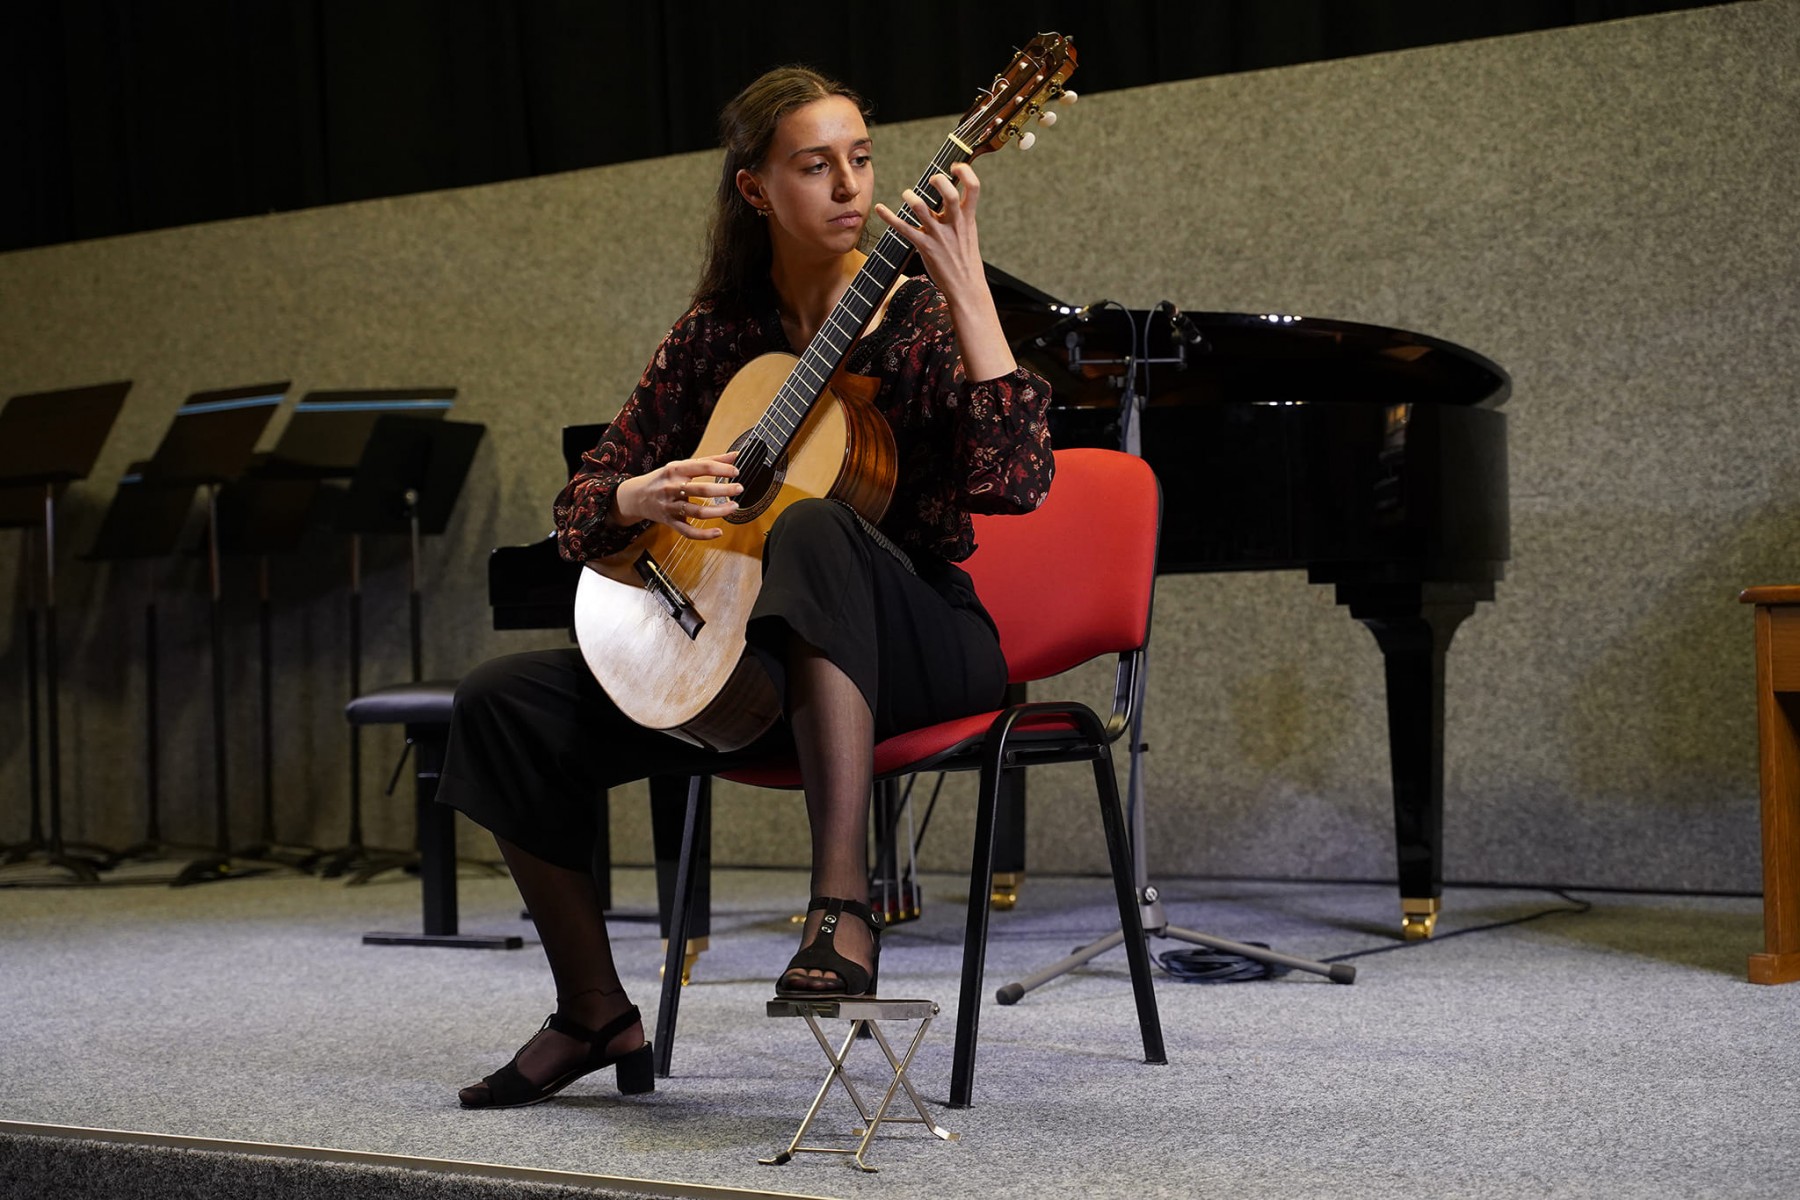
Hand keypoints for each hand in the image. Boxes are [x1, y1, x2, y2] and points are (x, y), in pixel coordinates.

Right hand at [612, 450, 741, 539]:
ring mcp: (671, 507)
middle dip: (724, 489)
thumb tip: (735, 456)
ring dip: (718, 511)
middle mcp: (672, 488)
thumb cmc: (663, 479)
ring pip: (697, 511)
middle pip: (702, 489)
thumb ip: (709, 461)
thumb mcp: (681, 466)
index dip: (722, 470)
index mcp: (676, 470)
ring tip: (733, 507)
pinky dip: (704, 534)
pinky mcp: (670, 522)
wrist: (636, 496)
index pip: (703, 467)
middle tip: (739, 488)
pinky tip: (718, 532)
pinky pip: (688, 531)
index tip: (736, 472)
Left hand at [874, 162, 985, 295]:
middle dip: (938, 180)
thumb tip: (951, 196)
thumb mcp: (969, 233)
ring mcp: (939, 236)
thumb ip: (960, 214)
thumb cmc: (966, 260)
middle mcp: (954, 224)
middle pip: (948, 194)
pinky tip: (879, 208)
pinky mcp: (925, 247)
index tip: (954, 167)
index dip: (965, 172)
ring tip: (907, 194)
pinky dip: (889, 217)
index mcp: (968, 218)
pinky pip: (904, 229)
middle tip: (931, 179)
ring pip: (922, 208)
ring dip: (911, 197)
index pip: (974, 187)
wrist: (966, 288)